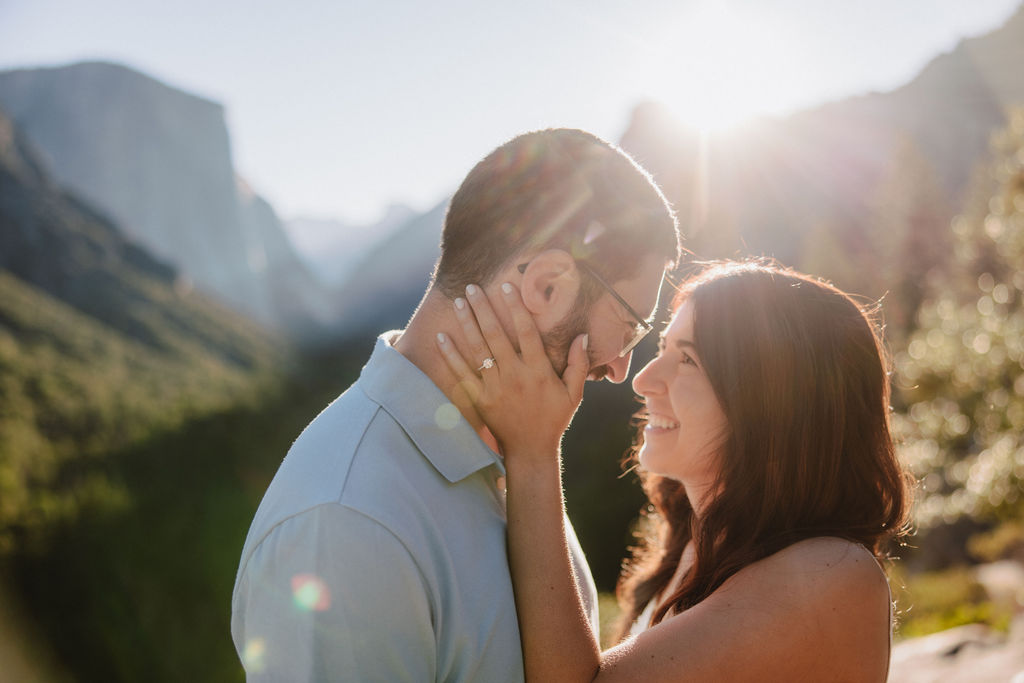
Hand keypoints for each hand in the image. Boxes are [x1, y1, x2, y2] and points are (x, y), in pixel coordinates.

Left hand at [436, 282, 587, 459]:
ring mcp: (495, 387)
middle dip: (483, 308)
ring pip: (478, 349)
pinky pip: (462, 373)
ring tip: (458, 301)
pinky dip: (451, 355)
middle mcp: (515, 375)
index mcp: (538, 370)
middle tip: (472, 287)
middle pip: (496, 334)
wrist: (530, 450)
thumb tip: (583, 335)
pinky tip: (442, 336)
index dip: (516, 307)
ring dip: (467, 323)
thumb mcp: (574, 393)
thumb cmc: (554, 419)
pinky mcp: (480, 399)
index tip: (507, 286)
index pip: (526, 331)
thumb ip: (579, 364)